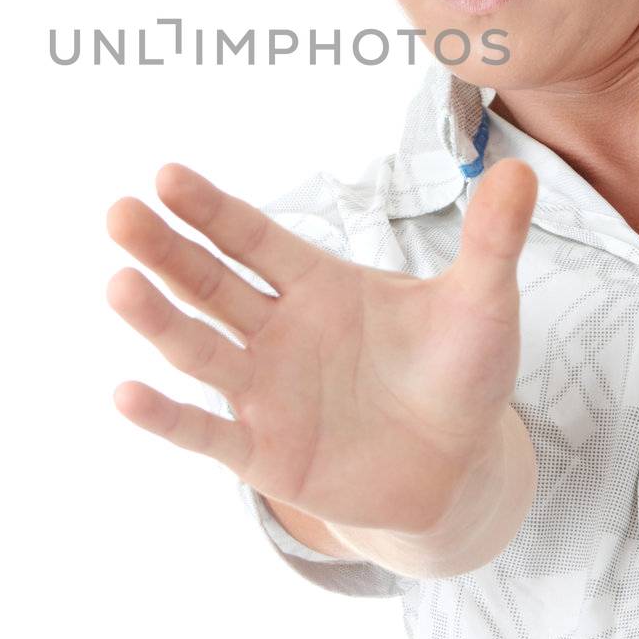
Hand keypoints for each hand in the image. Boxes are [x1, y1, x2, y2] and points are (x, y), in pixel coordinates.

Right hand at [106, 157, 538, 538]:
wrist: (458, 468)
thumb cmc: (460, 374)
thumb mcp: (481, 304)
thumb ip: (491, 240)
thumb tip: (521, 169)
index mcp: (316, 283)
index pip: (252, 239)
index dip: (212, 210)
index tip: (167, 175)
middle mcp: (276, 330)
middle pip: (209, 282)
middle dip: (165, 249)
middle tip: (120, 213)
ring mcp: (264, 391)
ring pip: (200, 349)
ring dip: (157, 319)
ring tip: (117, 283)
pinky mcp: (264, 453)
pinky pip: (208, 432)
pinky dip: (167, 417)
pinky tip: (127, 394)